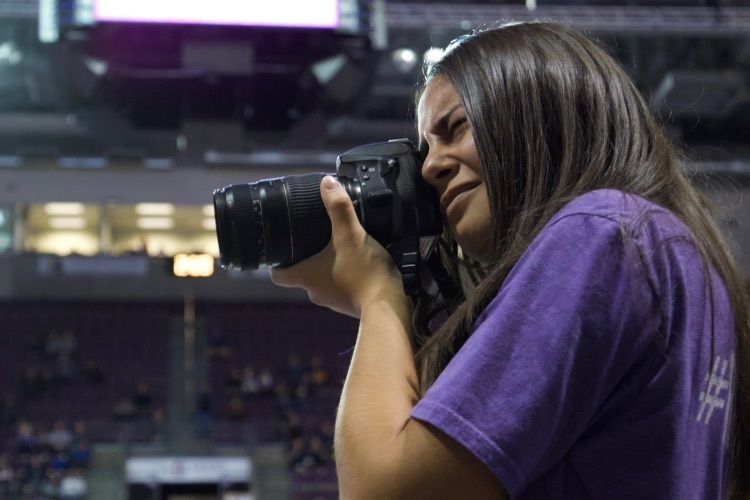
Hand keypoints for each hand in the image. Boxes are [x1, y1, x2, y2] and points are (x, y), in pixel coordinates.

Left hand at [270, 176, 405, 317]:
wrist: (389, 305)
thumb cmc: (364, 273)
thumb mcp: (350, 234)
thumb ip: (338, 208)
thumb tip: (327, 183)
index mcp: (306, 276)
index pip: (278, 275)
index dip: (276, 263)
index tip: (281, 250)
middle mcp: (315, 292)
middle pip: (302, 274)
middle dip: (308, 258)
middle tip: (316, 239)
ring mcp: (333, 301)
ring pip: (323, 281)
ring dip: (329, 267)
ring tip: (341, 248)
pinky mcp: (350, 304)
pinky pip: (342, 288)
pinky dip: (347, 277)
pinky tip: (359, 264)